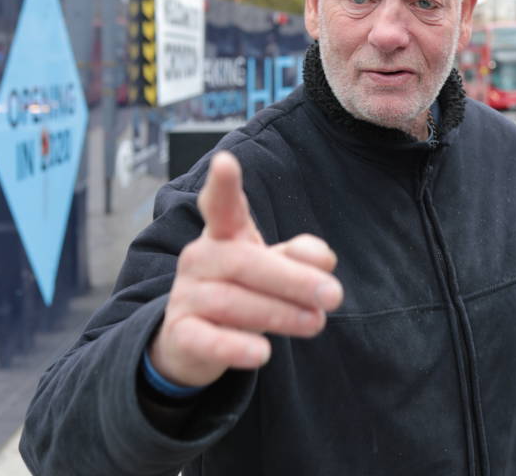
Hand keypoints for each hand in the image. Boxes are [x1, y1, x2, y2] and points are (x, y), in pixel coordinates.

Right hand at [149, 152, 342, 387]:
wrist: (194, 340)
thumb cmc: (244, 290)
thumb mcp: (274, 267)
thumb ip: (300, 256)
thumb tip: (324, 259)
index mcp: (223, 235)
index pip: (221, 205)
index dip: (223, 185)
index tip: (225, 161)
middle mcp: (200, 259)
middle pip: (243, 262)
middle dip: (292, 279)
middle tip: (334, 295)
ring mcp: (186, 296)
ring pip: (231, 302)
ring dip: (279, 314)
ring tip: (316, 323)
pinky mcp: (181, 335)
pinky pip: (207, 340)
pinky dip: (235, 347)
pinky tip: (262, 354)